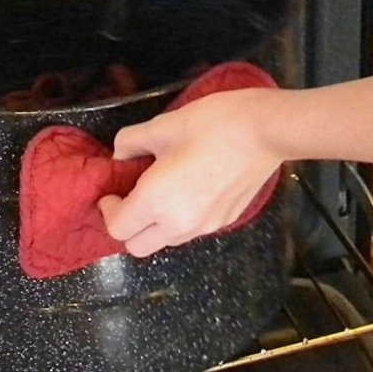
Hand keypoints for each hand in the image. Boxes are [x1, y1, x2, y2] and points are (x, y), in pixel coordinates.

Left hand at [98, 88, 282, 256]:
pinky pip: (192, 231)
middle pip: (137, 247)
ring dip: (155, 226)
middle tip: (131, 198)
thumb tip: (120, 154)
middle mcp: (178, 224)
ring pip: (166, 241)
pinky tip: (191, 189)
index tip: (112, 191)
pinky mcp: (226, 220)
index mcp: (156, 202)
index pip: (118, 228)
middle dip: (128, 226)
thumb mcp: (163, 125)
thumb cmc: (212, 124)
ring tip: (162, 192)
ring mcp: (206, 226)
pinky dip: (181, 219)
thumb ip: (131, 142)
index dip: (108, 210)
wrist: (264, 132)